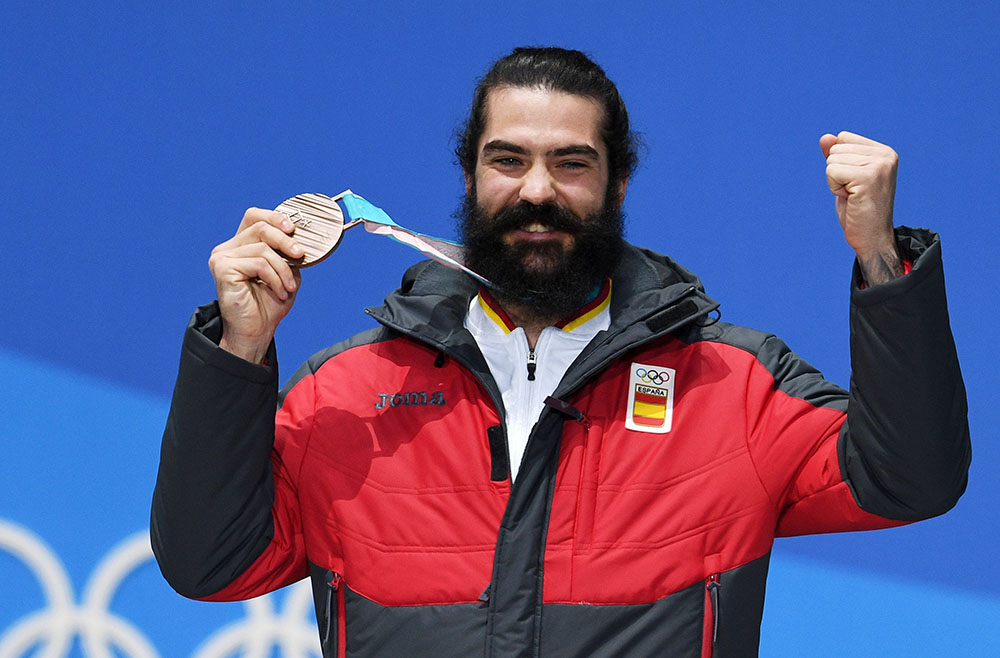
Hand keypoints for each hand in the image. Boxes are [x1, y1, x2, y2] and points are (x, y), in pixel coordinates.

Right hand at [207, 208, 304, 362]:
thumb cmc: (269, 303)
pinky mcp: (222, 268)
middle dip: (286, 241)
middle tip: (300, 255)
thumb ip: (288, 253)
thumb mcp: (286, 272)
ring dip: (283, 269)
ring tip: (288, 287)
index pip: (254, 217)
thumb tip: (299, 237)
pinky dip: (275, 278)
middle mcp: (227, 248)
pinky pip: (258, 263)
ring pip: (263, 248)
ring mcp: (222, 257)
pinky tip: (279, 291)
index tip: (293, 228)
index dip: (274, 217)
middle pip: (261, 228)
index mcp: (241, 245)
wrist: (257, 331)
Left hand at [820, 131, 903, 285]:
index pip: (843, 138)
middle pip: (836, 149)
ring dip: (835, 182)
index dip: (839, 161)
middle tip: (853, 192)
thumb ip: (837, 156)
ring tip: (853, 196)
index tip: (853, 181)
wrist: (872, 238)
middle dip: (836, 173)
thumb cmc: (859, 209)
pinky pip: (831, 171)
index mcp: (884, 152)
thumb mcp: (845, 178)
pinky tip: (850, 198)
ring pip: (832, 160)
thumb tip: (825, 137)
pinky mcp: (869, 177)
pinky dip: (834, 188)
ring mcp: (879, 165)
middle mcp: (885, 155)